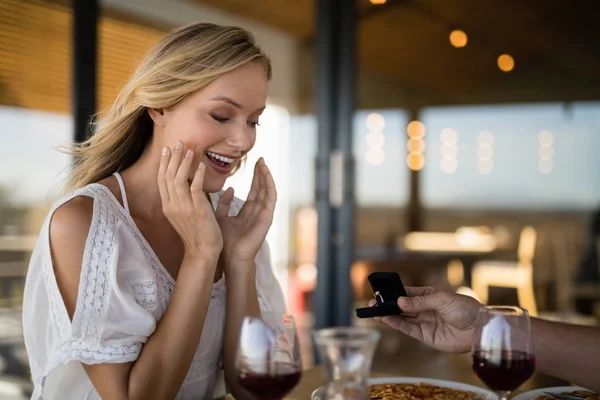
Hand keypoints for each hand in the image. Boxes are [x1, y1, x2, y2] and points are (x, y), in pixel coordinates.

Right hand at [158, 141, 222, 258]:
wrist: (202, 252)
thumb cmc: (197, 234)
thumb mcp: (185, 215)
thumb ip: (186, 199)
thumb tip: (190, 184)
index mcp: (168, 207)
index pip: (162, 181)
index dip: (164, 164)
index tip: (167, 150)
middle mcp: (173, 206)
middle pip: (168, 177)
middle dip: (173, 158)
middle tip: (178, 142)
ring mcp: (184, 208)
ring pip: (179, 179)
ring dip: (184, 162)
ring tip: (189, 149)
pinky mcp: (197, 210)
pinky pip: (195, 188)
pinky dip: (197, 175)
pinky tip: (201, 165)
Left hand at [215, 158, 276, 265]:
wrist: (231, 257)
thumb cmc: (225, 241)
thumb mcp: (221, 217)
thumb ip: (223, 203)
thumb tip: (229, 189)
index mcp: (248, 211)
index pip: (254, 190)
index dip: (255, 177)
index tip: (254, 163)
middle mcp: (258, 211)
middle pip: (262, 188)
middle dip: (261, 173)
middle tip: (260, 159)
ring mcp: (264, 214)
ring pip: (267, 191)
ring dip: (266, 177)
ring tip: (263, 164)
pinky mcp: (267, 217)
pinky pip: (270, 199)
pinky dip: (269, 186)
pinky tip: (266, 176)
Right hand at [371, 287, 482, 352]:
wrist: (479, 329)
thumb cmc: (465, 309)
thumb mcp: (441, 300)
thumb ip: (419, 302)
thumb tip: (400, 301)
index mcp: (430, 296)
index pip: (409, 294)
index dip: (395, 293)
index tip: (382, 292)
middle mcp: (426, 309)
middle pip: (403, 307)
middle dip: (389, 305)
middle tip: (374, 303)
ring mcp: (425, 323)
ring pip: (403, 319)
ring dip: (390, 315)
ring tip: (376, 311)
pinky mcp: (426, 336)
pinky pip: (408, 329)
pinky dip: (397, 325)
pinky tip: (387, 319)